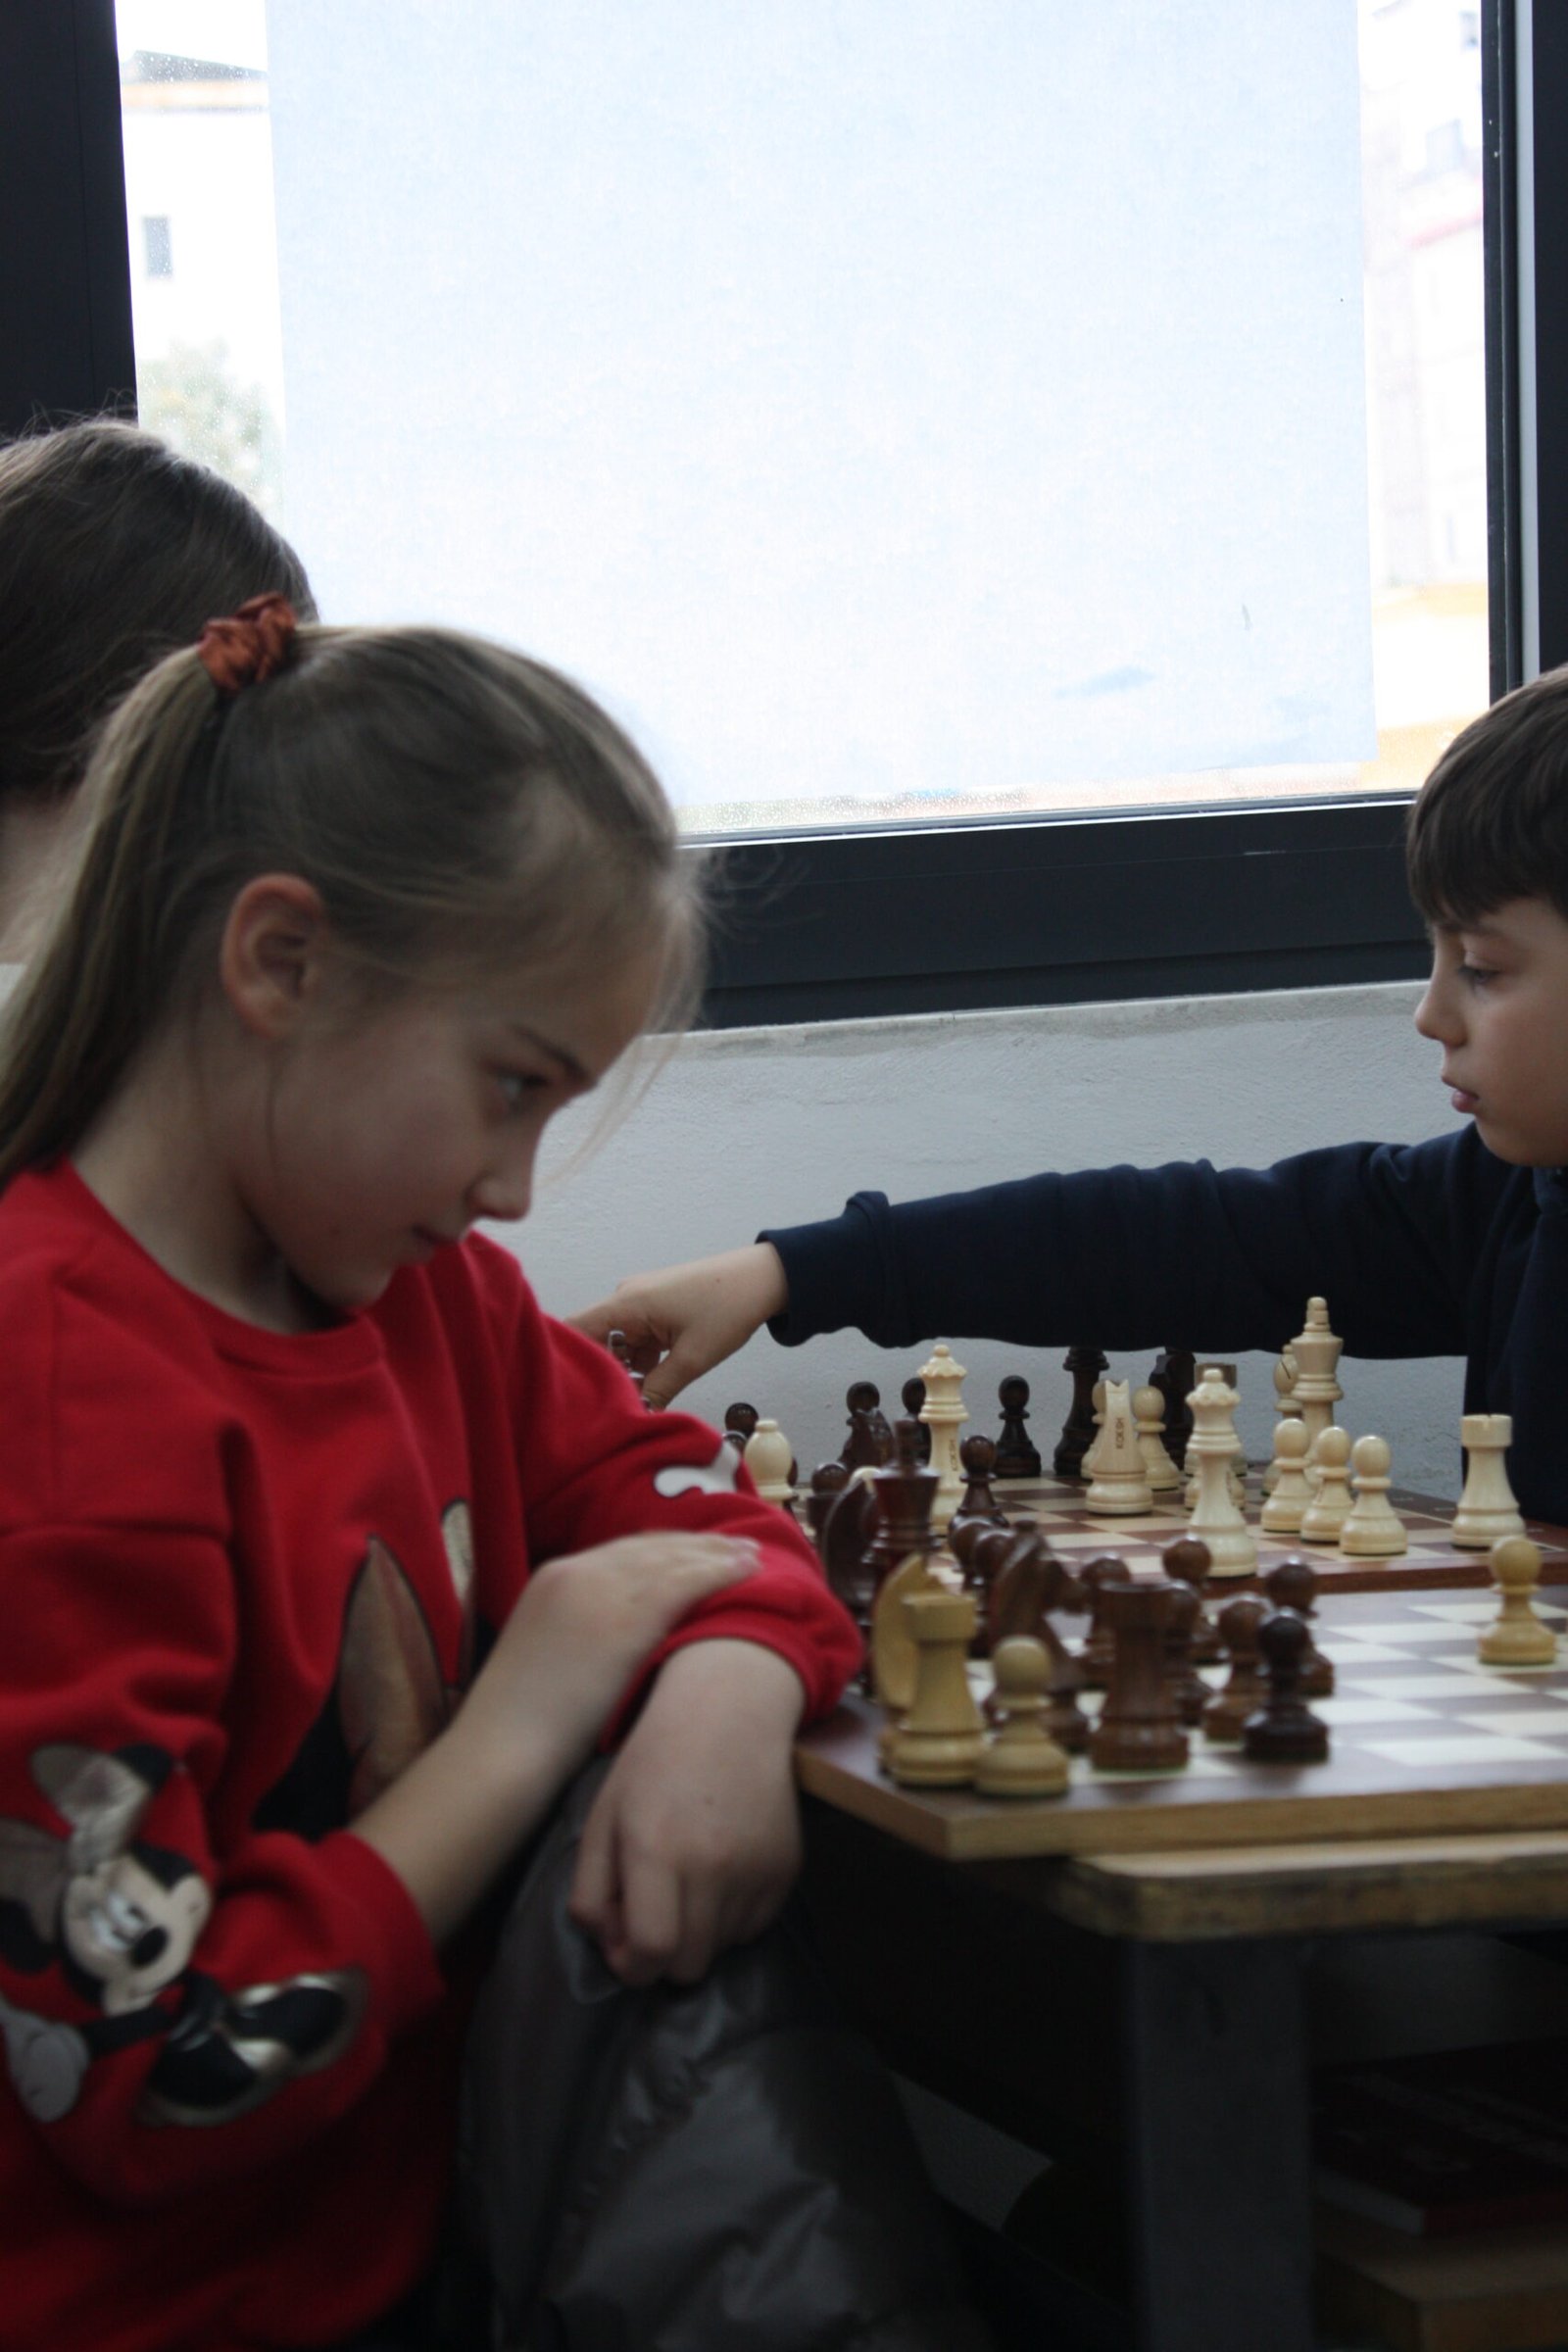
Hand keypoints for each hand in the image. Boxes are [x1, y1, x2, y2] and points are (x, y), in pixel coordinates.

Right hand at [355, 1536, 759, 1945]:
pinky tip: (746, 1574)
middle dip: (697, 1545)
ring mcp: (600, 1590)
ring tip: (752, 1556)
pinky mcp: (625, 1618)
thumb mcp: (547, 1654)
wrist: (501, 1748)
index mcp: (552, 1577)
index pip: (623, 1551)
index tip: (699, 1550)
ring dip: (717, 1555)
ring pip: (673, 1560)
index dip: (667, 1548)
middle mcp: (576, 1571)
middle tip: (737, 1545)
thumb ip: (578, 1630)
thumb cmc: (520, 1724)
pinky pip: (683, 1583)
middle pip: (651, 1547)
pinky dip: (718, 1574)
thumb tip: (611, 1638)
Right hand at [568, 1243, 788, 1408]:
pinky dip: (642, 1362)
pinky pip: (636, 1340)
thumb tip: (634, 1416)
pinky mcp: (656, 1310)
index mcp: (626, 1304)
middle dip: (604, 1375)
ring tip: (640, 1401)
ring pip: (618, 1345)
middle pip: (595, 1343)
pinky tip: (655, 1384)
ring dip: (626, 1372)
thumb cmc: (728, 1309)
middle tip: (617, 1408)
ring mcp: (641, 1303)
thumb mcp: (692, 1358)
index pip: (573, 1331)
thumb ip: (657, 1389)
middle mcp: (625, 1299)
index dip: (568, 1363)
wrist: (763, 1278)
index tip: (574, 1395)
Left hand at [569, 1639, 804, 1983]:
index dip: (631, 1964)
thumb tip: (615, 1948)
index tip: (625, 1940)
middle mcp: (713, 1868)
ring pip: (721, 1949)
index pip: (650, 1954)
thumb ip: (591, 1891)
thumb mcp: (602, 1817)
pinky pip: (753, 1927)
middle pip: (688, 1967)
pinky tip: (721, 1870)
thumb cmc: (654, 1761)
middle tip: (655, 1910)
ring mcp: (756, 1871)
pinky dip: (732, 1916)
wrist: (730, 1709)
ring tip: (689, 1879)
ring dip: (698, 1932)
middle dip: (663, 1954)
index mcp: (656, 1851)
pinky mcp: (786, 1870)